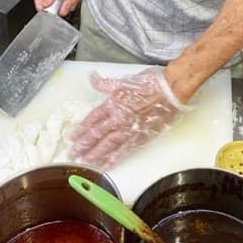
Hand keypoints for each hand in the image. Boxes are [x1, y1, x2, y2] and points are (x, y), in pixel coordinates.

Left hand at [70, 68, 184, 168]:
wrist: (171, 91)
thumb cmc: (149, 83)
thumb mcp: (124, 79)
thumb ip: (105, 83)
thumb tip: (91, 78)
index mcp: (114, 104)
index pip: (93, 119)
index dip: (82, 129)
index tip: (72, 137)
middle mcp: (119, 119)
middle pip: (98, 134)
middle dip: (85, 145)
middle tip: (73, 154)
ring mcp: (130, 130)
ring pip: (109, 145)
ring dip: (96, 154)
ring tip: (85, 162)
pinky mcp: (142, 137)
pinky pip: (125, 150)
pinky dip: (115, 158)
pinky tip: (107, 164)